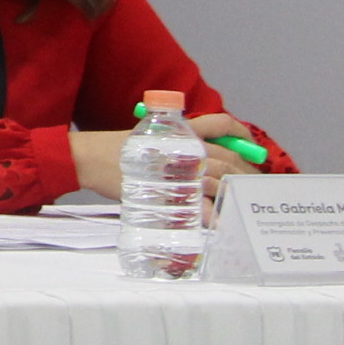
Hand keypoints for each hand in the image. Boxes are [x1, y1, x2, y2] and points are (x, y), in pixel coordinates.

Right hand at [73, 117, 270, 202]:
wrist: (90, 157)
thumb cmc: (119, 152)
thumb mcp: (152, 141)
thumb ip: (177, 148)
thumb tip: (199, 161)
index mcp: (183, 130)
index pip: (223, 125)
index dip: (242, 136)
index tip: (253, 149)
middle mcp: (186, 143)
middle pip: (228, 155)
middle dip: (244, 173)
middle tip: (248, 187)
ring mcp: (179, 164)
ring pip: (219, 177)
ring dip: (230, 193)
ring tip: (236, 206)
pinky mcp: (169, 185)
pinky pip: (199, 200)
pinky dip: (209, 212)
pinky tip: (214, 219)